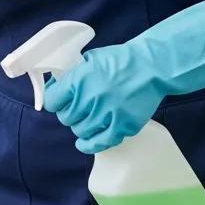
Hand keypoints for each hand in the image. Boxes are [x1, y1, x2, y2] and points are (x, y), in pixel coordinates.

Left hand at [43, 41, 161, 152]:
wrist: (152, 67)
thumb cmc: (121, 60)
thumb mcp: (89, 60)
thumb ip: (72, 75)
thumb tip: (56, 87)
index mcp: (79, 80)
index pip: (52, 100)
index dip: (54, 101)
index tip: (58, 102)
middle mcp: (90, 98)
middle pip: (66, 118)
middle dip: (68, 113)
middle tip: (77, 108)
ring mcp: (106, 113)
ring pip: (80, 131)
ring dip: (81, 125)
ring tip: (88, 118)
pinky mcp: (122, 125)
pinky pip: (99, 143)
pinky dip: (89, 144)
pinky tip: (85, 142)